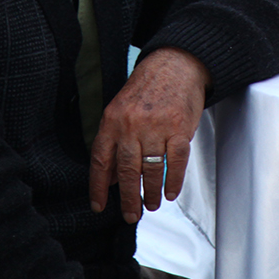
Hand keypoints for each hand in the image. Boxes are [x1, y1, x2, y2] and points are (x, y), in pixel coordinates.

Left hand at [89, 47, 209, 224]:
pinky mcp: (180, 128)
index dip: (98, 187)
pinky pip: (176, 162)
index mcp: (112, 120)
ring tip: (152, 204)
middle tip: (131, 214)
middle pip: (127, 171)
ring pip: (152, 170)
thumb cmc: (148, 88)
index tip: (98, 205)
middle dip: (129, 198)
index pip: (101, 160)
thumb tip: (112, 177)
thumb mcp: (120, 110)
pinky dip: (173, 181)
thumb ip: (114, 142)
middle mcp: (132, 124)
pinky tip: (171, 191)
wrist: (175, 64)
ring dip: (152, 192)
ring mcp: (157, 126)